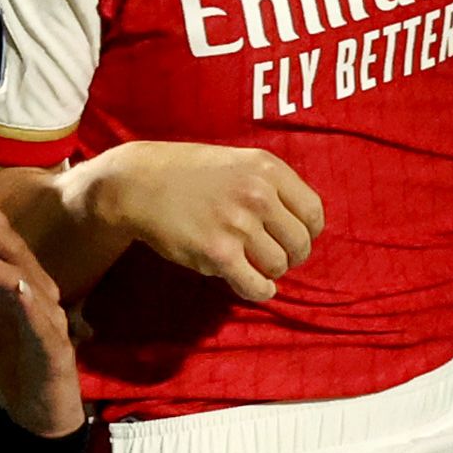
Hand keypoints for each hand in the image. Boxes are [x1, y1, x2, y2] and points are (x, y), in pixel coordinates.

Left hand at [0, 179, 84, 438]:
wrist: (38, 415)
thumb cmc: (12, 367)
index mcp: (18, 285)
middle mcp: (36, 292)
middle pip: (12, 250)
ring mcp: (47, 317)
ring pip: (19, 280)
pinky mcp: (53, 346)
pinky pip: (41, 321)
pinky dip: (29, 303)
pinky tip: (18, 288)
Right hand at [81, 141, 324, 300]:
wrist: (139, 183)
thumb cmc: (188, 174)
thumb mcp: (238, 162)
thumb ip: (270, 185)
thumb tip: (300, 222)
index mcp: (267, 169)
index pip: (313, 212)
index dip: (308, 232)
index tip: (293, 238)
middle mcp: (258, 195)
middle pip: (300, 242)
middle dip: (291, 255)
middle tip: (274, 256)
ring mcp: (238, 224)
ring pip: (279, 265)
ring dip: (270, 271)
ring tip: (253, 265)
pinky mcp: (218, 253)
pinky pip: (255, 284)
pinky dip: (259, 290)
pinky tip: (253, 285)